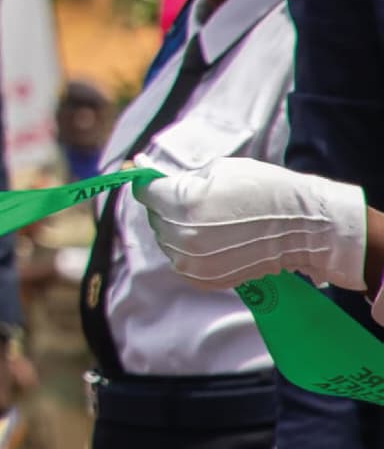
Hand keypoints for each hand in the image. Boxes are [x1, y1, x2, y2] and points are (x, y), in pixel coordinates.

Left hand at [135, 158, 366, 291]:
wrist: (303, 228)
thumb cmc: (265, 190)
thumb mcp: (219, 169)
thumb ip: (180, 177)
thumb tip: (144, 172)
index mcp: (181, 203)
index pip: (146, 192)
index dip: (150, 183)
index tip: (155, 180)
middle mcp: (180, 236)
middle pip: (155, 217)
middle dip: (167, 206)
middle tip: (194, 200)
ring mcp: (190, 261)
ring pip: (165, 240)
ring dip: (177, 229)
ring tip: (209, 220)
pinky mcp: (202, 278)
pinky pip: (180, 259)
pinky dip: (189, 249)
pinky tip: (213, 239)